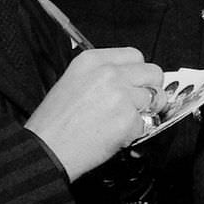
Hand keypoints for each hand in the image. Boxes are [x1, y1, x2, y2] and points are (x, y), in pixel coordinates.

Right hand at [25, 47, 166, 181]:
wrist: (47, 149)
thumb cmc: (55, 122)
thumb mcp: (74, 82)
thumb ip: (104, 75)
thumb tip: (132, 79)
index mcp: (92, 60)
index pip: (135, 55)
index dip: (139, 71)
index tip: (137, 82)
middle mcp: (109, 73)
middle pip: (153, 72)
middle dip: (151, 89)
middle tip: (139, 102)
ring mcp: (120, 95)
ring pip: (156, 98)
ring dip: (146, 111)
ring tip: (122, 120)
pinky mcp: (128, 119)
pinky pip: (147, 123)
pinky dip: (135, 132)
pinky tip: (115, 134)